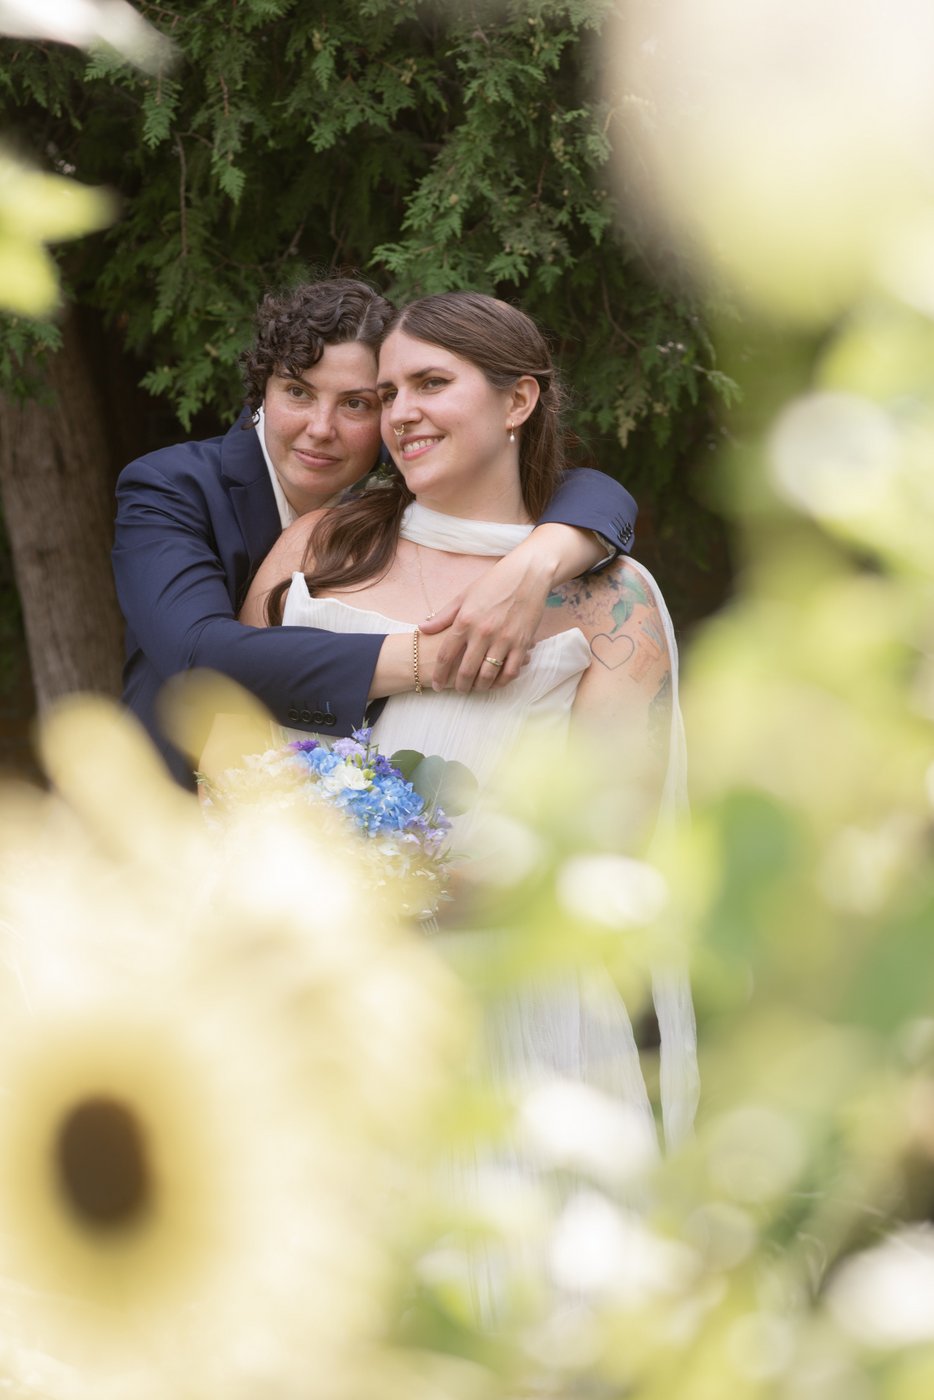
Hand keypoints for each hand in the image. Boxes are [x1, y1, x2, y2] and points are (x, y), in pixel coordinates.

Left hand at [418, 542, 553, 691]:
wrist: (528, 574)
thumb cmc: (494, 582)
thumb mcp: (464, 596)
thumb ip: (443, 616)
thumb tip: (421, 629)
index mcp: (465, 621)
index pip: (446, 655)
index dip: (440, 675)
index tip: (437, 685)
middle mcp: (482, 633)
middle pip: (466, 670)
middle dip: (460, 686)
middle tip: (458, 690)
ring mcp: (504, 639)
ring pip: (488, 675)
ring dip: (480, 686)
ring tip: (476, 687)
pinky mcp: (522, 643)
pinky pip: (511, 671)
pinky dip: (503, 681)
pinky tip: (497, 681)